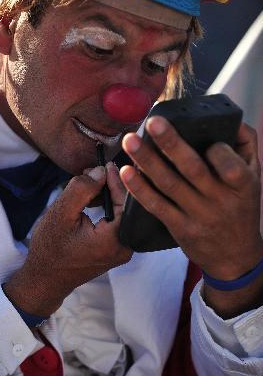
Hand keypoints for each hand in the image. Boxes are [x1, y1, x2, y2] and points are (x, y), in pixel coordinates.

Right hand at [4, 162, 131, 316]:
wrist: (45, 278)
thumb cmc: (50, 248)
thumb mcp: (61, 213)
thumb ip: (82, 189)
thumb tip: (102, 171)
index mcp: (114, 241)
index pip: (125, 203)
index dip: (117, 181)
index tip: (107, 164)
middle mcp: (125, 249)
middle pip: (127, 208)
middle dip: (114, 187)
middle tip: (100, 170)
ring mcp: (122, 251)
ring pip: (122, 214)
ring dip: (110, 197)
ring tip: (93, 183)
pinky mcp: (116, 250)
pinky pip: (118, 222)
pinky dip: (108, 208)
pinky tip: (93, 199)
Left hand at [120, 118, 262, 284]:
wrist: (235, 258)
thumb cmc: (241, 207)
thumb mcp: (255, 175)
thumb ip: (246, 143)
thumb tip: (230, 117)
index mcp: (243, 185)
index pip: (231, 165)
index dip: (217, 150)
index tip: (205, 137)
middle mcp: (220, 201)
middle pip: (194, 169)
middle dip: (171, 143)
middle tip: (152, 122)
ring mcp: (198, 215)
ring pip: (170, 185)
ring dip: (147, 161)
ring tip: (130, 141)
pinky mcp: (179, 227)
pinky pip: (156, 206)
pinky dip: (140, 189)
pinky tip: (126, 171)